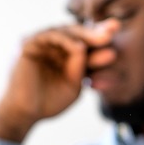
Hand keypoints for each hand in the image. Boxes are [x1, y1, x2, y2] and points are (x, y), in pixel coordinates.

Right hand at [0, 19, 119, 141]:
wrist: (24, 114)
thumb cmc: (49, 103)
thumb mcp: (74, 87)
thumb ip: (81, 69)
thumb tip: (85, 48)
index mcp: (66, 55)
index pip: (86, 43)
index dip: (101, 38)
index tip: (119, 35)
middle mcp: (54, 46)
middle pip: (77, 33)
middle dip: (96, 32)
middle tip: (114, 30)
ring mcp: (41, 43)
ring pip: (66, 31)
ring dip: (86, 34)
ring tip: (104, 39)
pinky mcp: (28, 44)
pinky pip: (49, 35)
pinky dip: (66, 40)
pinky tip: (80, 47)